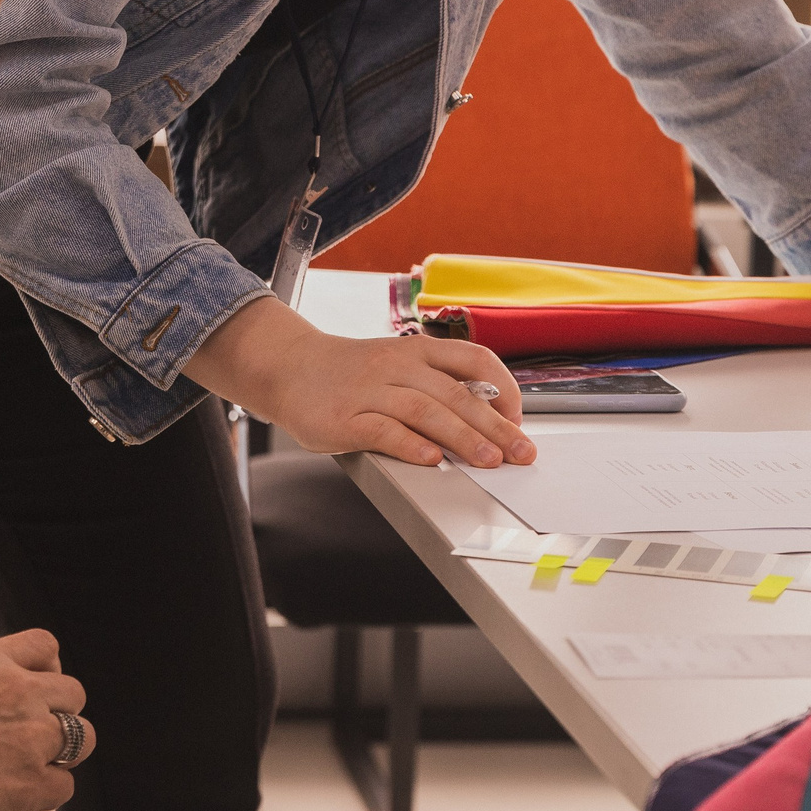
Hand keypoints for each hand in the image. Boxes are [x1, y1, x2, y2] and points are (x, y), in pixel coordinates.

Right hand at [0, 629, 93, 810]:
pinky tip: (23, 797)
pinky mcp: (33, 781)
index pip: (44, 646)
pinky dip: (46, 792)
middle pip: (72, 691)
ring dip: (61, 750)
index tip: (37, 683)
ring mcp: (32, 736)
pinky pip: (64, 785)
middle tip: (37, 730)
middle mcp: (19, 692)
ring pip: (81, 736)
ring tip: (37, 763)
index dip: (47, 667)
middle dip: (60, 711)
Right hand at [186, 296, 536, 467]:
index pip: (474, 359)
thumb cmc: (351, 373)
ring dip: (462, 436)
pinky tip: (429, 459)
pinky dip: (409, 444)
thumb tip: (487, 417)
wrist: (289, 367)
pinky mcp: (345, 418)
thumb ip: (436, 384)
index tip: (518, 418)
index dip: (503, 388)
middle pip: (456, 392)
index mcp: (417, 350)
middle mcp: (397, 365)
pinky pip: (382, 430)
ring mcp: (370, 390)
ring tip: (488, 461)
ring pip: (425, 409)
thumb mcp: (397, 364)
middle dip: (494, 425)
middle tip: (521, 451)